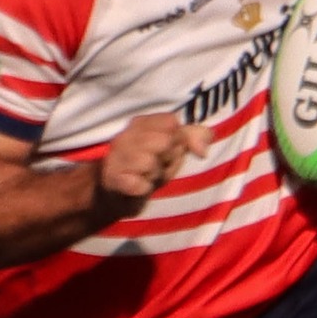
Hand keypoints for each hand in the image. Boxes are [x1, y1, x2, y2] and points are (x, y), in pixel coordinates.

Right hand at [93, 113, 212, 220]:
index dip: (177, 140)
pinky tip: (137, 187)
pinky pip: (141, 185)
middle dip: (168, 159)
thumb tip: (203, 151)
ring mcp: (116, 157)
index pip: (172, 123)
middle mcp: (125, 136)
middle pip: (164, 142)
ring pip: (151, 163)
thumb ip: (195, 137)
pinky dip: (144, 189)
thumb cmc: (149, 167)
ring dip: (156, 175)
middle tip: (157, 166)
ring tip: (147, 176)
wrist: (118, 195)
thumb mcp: (175, 148)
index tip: (167, 150)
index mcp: (140, 122)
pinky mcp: (113, 179)